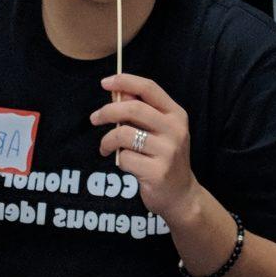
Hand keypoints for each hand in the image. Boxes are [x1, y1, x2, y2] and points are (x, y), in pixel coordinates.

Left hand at [91, 72, 200, 221]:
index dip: (125, 81)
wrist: (181, 195)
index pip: (149, 88)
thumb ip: (142, 111)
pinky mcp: (157, 172)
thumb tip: (117, 93)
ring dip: (107, 140)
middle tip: (94, 118)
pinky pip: (124, 159)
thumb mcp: (160, 130)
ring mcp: (168, 151)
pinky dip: (117, 160)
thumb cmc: (165, 158)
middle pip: (133, 109)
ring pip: (124, 135)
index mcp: (176, 114)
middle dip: (107, 111)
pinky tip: (123, 164)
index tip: (105, 83)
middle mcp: (175, 130)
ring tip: (105, 148)